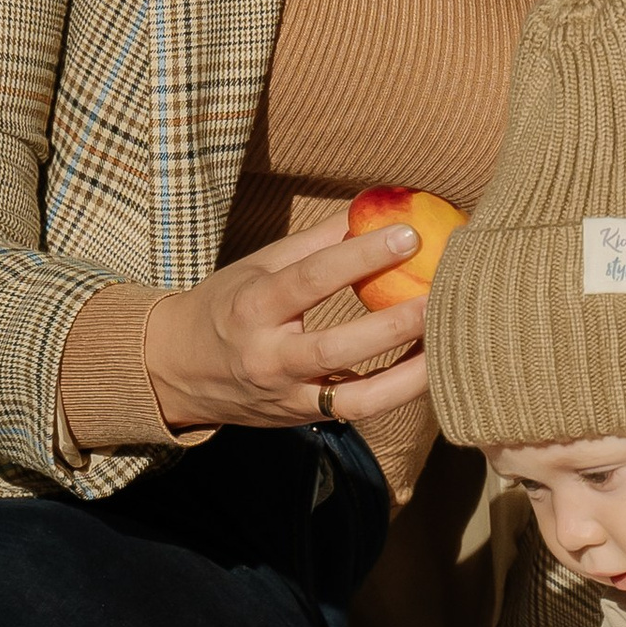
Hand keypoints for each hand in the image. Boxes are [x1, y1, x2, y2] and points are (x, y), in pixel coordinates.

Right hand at [140, 220, 428, 434]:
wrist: (176, 371)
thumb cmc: (225, 305)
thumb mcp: (258, 266)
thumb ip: (316, 242)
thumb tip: (374, 208)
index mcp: (253, 306)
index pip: (312, 279)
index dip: (362, 256)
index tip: (409, 234)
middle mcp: (267, 357)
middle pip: (336, 347)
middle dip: (394, 325)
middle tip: (441, 296)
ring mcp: (285, 396)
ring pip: (355, 398)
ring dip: (408, 376)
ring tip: (449, 343)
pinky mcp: (301, 419)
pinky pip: (356, 410)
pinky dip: (395, 392)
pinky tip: (431, 368)